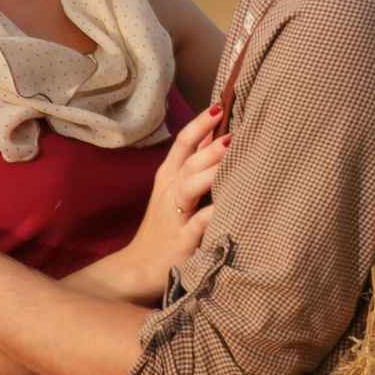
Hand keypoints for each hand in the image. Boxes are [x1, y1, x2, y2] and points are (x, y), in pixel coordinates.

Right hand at [112, 107, 227, 299]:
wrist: (137, 268)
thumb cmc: (164, 226)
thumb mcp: (174, 190)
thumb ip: (194, 163)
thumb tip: (216, 134)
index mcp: (169, 178)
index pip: (183, 143)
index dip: (200, 124)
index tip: (220, 106)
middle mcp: (170, 192)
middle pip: (189, 162)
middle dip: (211, 145)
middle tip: (236, 130)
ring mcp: (174, 217)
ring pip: (190, 188)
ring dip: (209, 172)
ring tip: (231, 159)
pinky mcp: (181, 243)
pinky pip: (195, 227)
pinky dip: (208, 216)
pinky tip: (223, 209)